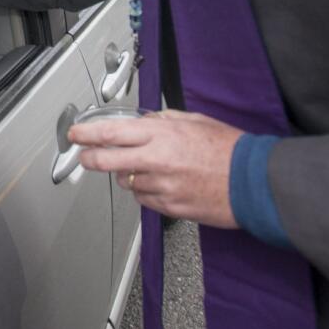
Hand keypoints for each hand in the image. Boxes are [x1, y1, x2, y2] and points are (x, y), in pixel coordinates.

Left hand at [69, 110, 243, 227]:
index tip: (75, 135)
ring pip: (127, 182)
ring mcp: (162, 186)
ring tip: (147, 168)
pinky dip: (146, 192)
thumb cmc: (229, 150)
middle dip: (90, 159)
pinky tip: (161, 184)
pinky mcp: (170, 207)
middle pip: (107, 161)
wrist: (253, 182)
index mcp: (161, 134)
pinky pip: (145, 200)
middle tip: (85, 157)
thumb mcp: (194, 120)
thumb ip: (164, 120)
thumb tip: (144, 121)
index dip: (87, 134)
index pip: (111, 133)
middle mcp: (157, 160)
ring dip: (128, 175)